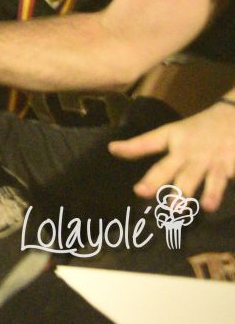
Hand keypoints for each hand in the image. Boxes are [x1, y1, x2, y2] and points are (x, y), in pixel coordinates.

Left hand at [110, 97, 234, 211]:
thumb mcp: (175, 132)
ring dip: (184, 193)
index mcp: (173, 137)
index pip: (148, 141)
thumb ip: (148, 145)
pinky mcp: (228, 167)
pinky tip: (210, 207)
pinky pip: (220, 182)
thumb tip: (114, 150)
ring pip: (194, 178)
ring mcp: (208, 159)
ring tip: (176, 208)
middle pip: (169, 166)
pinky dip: (216, 195)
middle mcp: (187, 150)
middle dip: (155, 180)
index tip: (113, 149)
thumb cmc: (200, 128)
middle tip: (141, 192)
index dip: (131, 146)